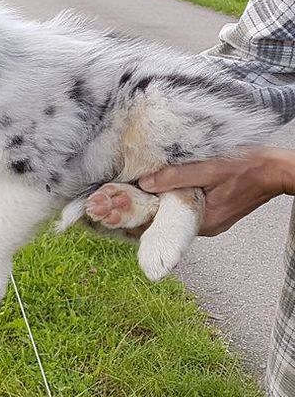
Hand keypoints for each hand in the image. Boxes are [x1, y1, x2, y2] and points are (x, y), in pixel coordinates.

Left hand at [138, 146, 294, 235]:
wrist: (278, 170)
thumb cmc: (248, 168)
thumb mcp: (209, 169)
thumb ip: (176, 177)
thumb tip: (145, 183)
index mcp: (202, 222)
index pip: (159, 228)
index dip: (137, 217)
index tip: (119, 204)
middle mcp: (205, 227)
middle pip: (164, 221)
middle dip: (145, 208)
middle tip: (124, 193)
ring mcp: (211, 220)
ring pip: (175, 214)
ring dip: (159, 202)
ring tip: (139, 188)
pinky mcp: (215, 211)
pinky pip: (187, 208)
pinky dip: (174, 199)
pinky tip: (164, 186)